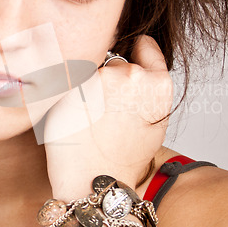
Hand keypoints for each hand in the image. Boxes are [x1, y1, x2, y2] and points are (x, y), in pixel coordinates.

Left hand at [44, 35, 172, 200]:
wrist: (96, 180)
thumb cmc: (124, 158)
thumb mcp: (154, 122)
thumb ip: (149, 90)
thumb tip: (137, 69)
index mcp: (158, 84)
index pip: (145, 45)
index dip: (136, 52)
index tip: (128, 60)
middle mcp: (132, 75)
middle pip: (116, 59)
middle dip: (110, 76)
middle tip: (104, 108)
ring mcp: (101, 77)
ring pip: (92, 68)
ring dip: (88, 84)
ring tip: (88, 116)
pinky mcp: (73, 85)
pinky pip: (71, 77)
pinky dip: (69, 91)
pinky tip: (73, 114)